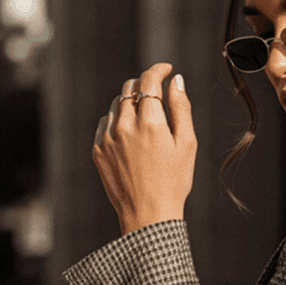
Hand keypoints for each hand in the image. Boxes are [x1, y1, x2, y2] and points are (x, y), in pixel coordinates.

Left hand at [92, 62, 196, 235]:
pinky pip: (105, 124)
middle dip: (144, 85)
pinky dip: (117, 121)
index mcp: (150, 123)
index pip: (149, 80)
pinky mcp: (98, 150)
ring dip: (130, 103)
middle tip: (156, 93)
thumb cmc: (174, 183)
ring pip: (116, 105)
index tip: (165, 68)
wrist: (149, 216)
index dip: (158, 69)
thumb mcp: (187, 145)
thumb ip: (181, 109)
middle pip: (129, 88)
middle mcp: (125, 126)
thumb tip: (176, 81)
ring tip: (145, 119)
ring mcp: (108, 138)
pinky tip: (130, 135)